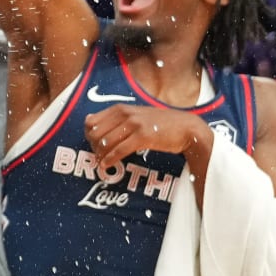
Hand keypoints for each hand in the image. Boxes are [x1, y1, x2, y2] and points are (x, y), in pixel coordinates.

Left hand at [83, 105, 205, 170]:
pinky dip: (110, 160)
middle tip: (98, 156)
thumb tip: (88, 122)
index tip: (93, 146)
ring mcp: (134, 124)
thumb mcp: (135, 115)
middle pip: (95, 134)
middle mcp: (125, 114)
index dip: (88, 136)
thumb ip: (115, 118)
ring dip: (100, 156)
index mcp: (120, 108)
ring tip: (101, 163)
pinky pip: (119, 150)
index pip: (91, 122)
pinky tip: (107, 166)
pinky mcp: (143, 136)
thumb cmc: (160, 124)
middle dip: (93, 147)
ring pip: (105, 143)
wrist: (186, 128)